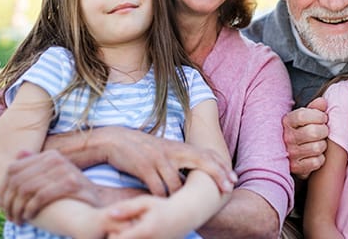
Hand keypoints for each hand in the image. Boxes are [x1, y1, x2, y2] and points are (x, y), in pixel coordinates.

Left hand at [0, 150, 101, 223]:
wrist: (97, 204)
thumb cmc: (71, 193)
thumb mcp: (53, 177)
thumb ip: (36, 165)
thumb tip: (19, 153)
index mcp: (49, 155)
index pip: (13, 169)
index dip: (2, 189)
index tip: (2, 205)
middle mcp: (56, 159)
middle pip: (18, 180)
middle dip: (9, 202)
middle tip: (9, 217)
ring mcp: (65, 170)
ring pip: (27, 189)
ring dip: (18, 208)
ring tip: (17, 220)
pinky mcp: (71, 184)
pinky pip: (40, 197)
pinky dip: (30, 209)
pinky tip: (29, 217)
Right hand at [103, 127, 235, 196]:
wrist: (114, 140)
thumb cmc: (141, 147)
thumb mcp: (163, 149)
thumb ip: (179, 158)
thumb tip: (196, 173)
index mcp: (178, 146)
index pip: (205, 154)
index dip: (221, 166)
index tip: (233, 178)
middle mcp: (171, 151)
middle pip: (201, 161)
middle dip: (217, 175)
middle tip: (228, 188)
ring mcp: (158, 159)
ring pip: (178, 183)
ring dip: (182, 196)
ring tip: (187, 206)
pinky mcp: (144, 167)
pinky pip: (158, 189)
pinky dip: (162, 198)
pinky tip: (164, 204)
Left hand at [103, 196, 192, 238]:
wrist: (185, 216)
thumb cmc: (162, 206)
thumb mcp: (145, 202)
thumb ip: (127, 208)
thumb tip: (109, 214)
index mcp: (145, 231)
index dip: (112, 235)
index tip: (114, 229)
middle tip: (119, 233)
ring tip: (130, 234)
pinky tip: (139, 236)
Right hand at [283, 97, 329, 178]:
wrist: (287, 153)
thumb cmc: (300, 131)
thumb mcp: (304, 117)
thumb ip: (314, 108)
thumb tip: (323, 102)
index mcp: (287, 122)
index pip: (304, 115)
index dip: (319, 116)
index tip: (322, 118)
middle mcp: (286, 138)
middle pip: (314, 132)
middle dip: (324, 131)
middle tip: (323, 131)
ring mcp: (290, 154)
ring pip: (317, 147)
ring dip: (322, 145)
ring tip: (318, 142)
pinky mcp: (296, 168)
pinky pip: (317, 162)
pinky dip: (320, 158)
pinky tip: (315, 154)